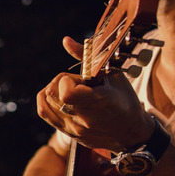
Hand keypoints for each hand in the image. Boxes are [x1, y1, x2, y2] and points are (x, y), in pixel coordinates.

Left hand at [36, 36, 153, 151]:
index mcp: (100, 103)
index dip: (69, 80)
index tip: (82, 79)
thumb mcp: (114, 75)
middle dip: (62, 81)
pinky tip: (61, 96)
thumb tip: (66, 41)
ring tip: (74, 91)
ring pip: (46, 100)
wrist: (130, 134)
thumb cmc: (125, 101)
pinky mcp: (68, 133)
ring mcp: (74, 128)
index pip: (67, 92)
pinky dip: (48, 99)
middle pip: (52, 92)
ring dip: (56, 90)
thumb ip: (87, 56)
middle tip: (80, 84)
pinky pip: (44, 112)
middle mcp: (84, 118)